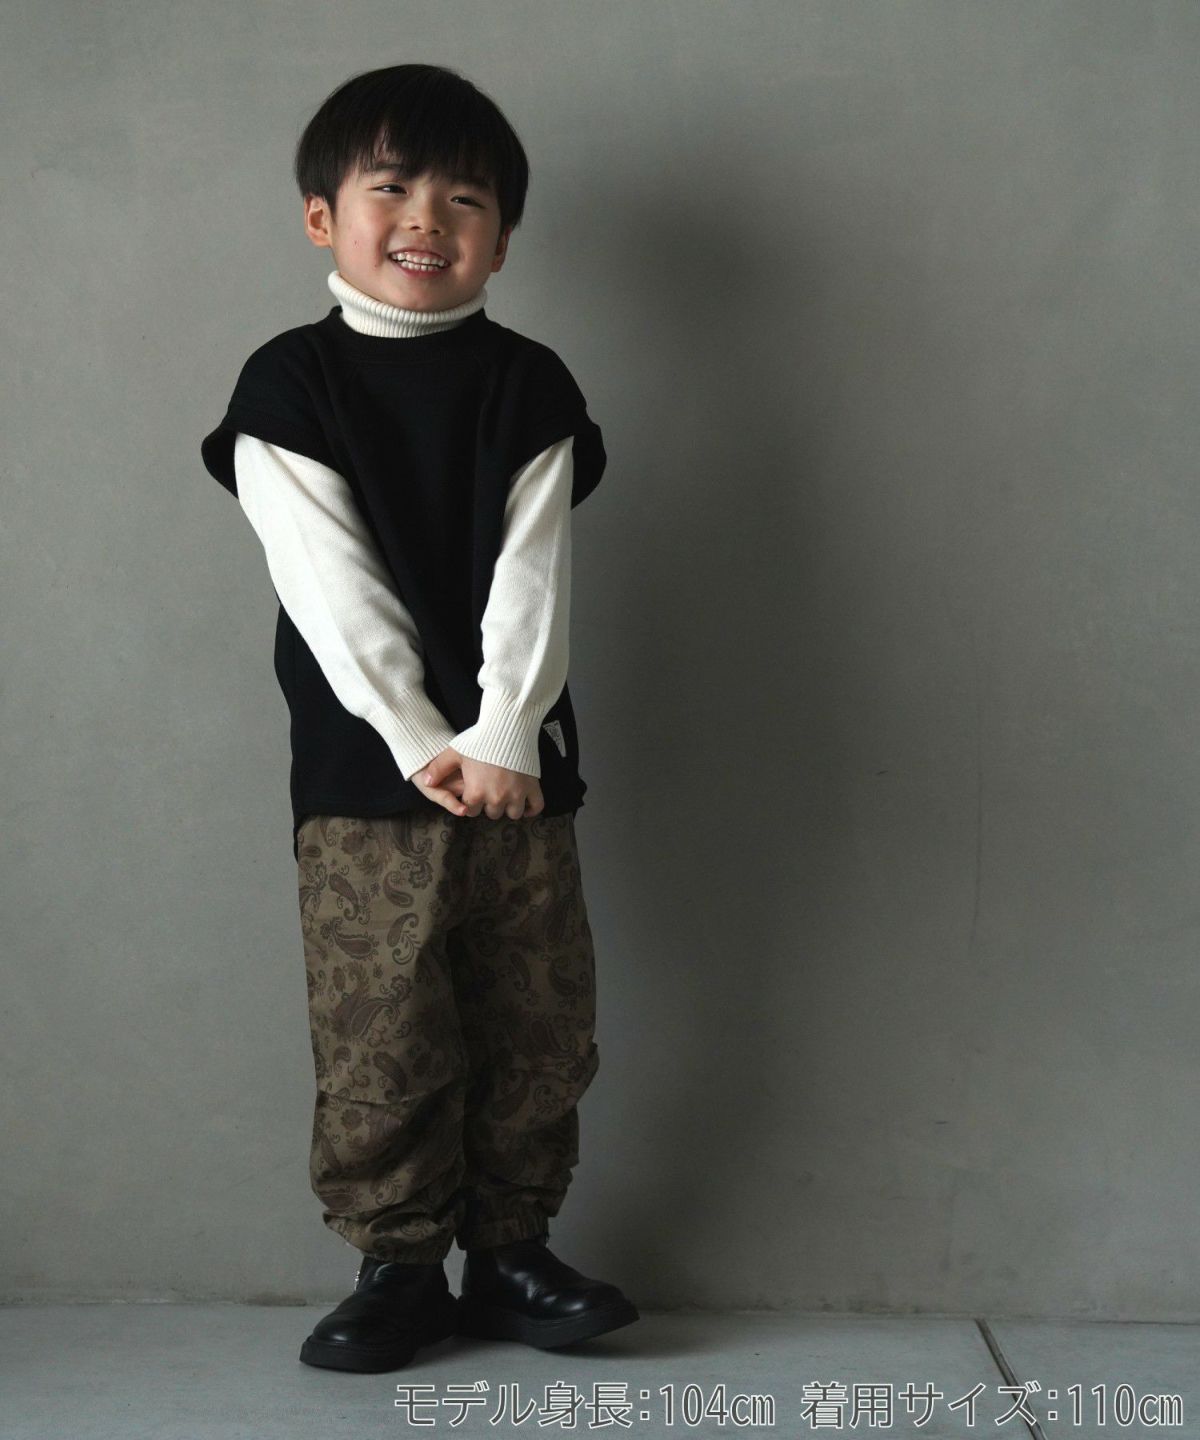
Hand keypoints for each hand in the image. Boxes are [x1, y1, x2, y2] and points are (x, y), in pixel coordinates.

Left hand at [419, 748, 544, 819]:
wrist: (507, 726)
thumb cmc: (478, 739)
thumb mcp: (454, 752)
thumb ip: (438, 768)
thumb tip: (426, 782)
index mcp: (476, 793)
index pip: (471, 811)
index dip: (471, 802)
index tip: (474, 792)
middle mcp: (497, 798)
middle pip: (492, 813)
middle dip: (489, 804)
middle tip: (490, 790)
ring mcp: (517, 794)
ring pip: (513, 814)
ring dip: (508, 807)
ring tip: (505, 796)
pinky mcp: (533, 787)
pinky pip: (536, 807)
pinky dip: (531, 809)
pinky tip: (525, 806)